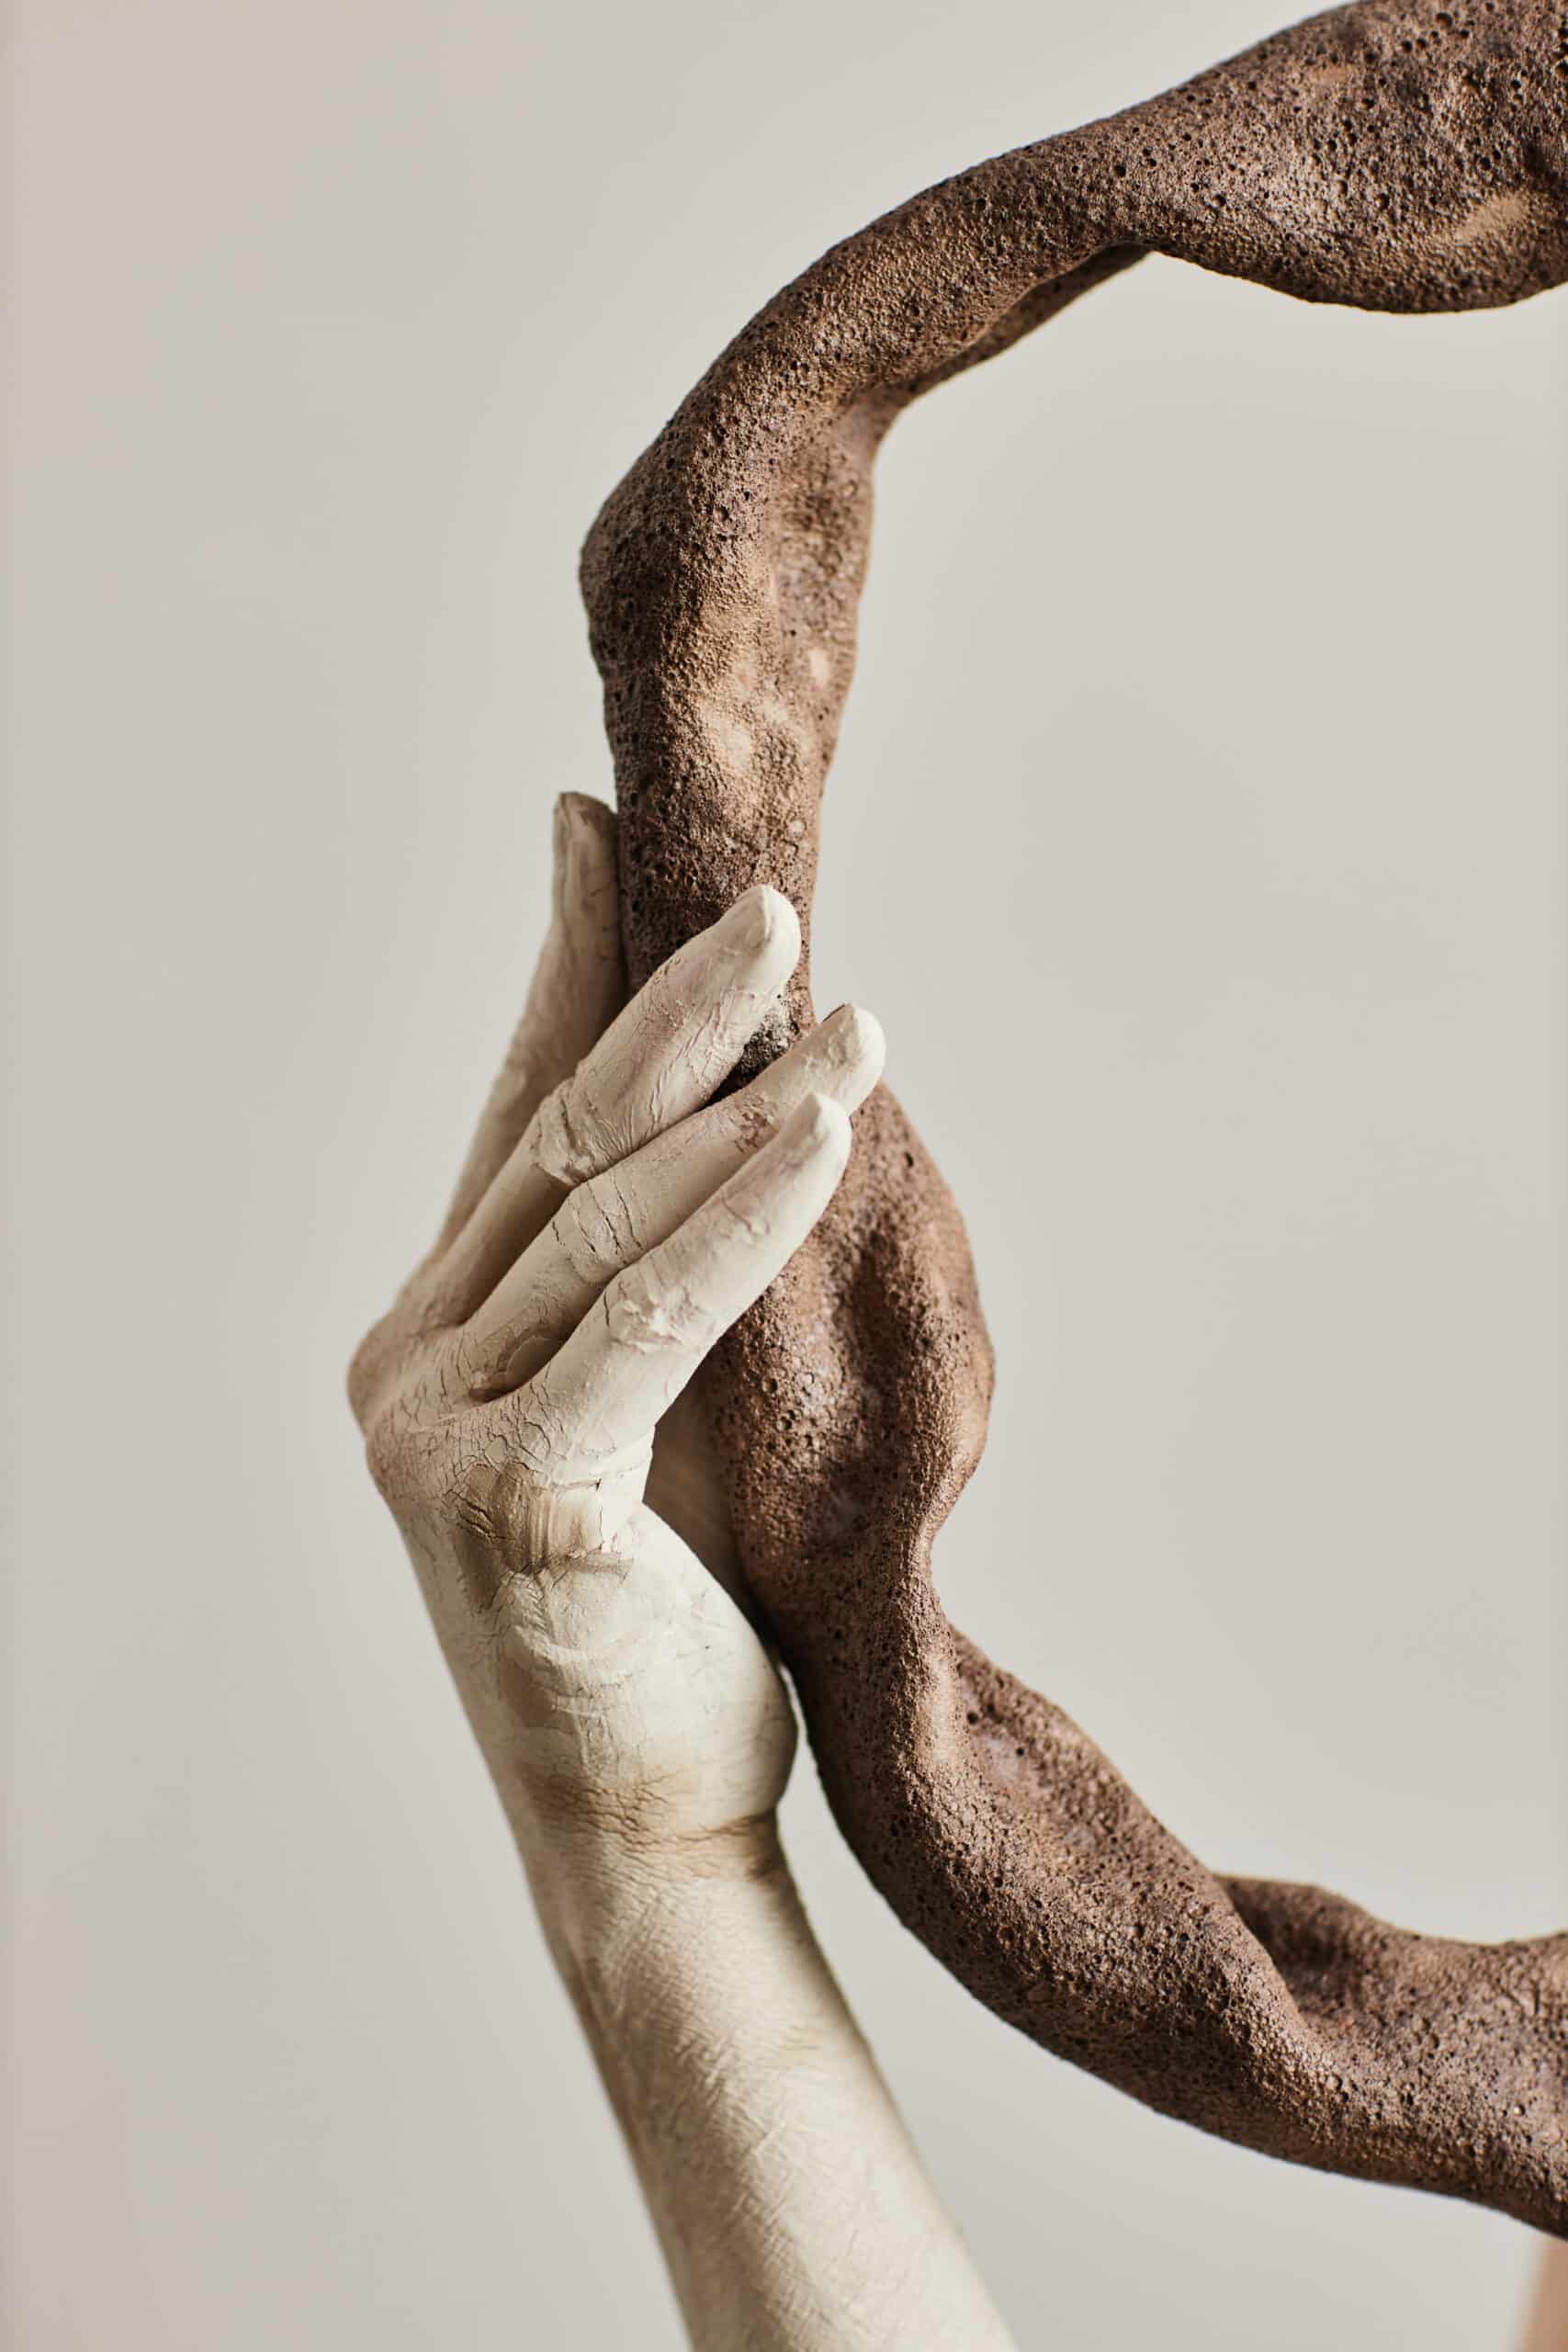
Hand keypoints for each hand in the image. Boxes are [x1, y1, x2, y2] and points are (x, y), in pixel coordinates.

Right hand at [348, 793, 884, 1868]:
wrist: (648, 1830)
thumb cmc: (666, 1626)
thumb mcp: (650, 1422)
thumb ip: (648, 1284)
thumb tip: (744, 1113)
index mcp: (427, 1339)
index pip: (510, 1127)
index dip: (558, 975)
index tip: (593, 840)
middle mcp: (402, 1368)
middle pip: (560, 1149)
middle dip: (670, 1012)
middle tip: (770, 905)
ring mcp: (435, 1432)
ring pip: (609, 1223)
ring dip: (742, 1106)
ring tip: (850, 1017)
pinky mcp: (505, 1492)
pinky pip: (652, 1321)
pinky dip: (745, 1219)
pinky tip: (824, 1134)